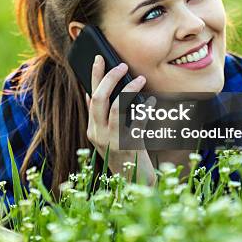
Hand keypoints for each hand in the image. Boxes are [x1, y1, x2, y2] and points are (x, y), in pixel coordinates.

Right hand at [85, 55, 155, 184]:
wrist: (133, 183)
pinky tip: (151, 101)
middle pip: (99, 98)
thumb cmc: (123, 155)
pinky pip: (137, 121)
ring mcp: (112, 140)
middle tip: (122, 65)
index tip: (99, 57)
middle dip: (110, 78)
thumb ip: (98, 117)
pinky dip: (145, 108)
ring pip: (116, 106)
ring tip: (140, 79)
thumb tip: (90, 93)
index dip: (94, 76)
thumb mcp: (106, 137)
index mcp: (92, 129)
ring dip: (128, 89)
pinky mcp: (128, 146)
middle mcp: (98, 134)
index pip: (91, 96)